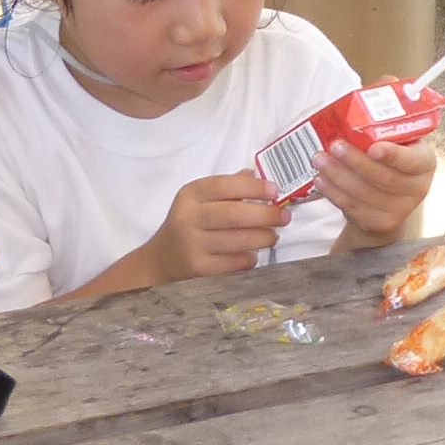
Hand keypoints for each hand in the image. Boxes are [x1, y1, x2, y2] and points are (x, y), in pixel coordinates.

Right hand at [141, 170, 284, 282]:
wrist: (160, 261)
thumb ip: (226, 188)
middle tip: (284, 217)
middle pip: (234, 214)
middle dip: (265, 215)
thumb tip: (255, 175)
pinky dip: (249, 258)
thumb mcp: (198, 201)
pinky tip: (254, 254)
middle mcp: (188, 218)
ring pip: (237, 240)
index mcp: (189, 195)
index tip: (275, 191)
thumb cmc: (187, 225)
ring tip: (273, 236)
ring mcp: (192, 245)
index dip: (253, 188)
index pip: (224, 185)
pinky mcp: (199, 269)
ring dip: (262, 237)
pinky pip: (233, 263)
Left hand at [316, 128, 439, 241]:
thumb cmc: (389, 163)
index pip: (413, 160)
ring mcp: (400, 210)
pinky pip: (354, 208)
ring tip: (319, 159)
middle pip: (385, 177)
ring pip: (365, 194)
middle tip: (335, 146)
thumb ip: (383, 134)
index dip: (393, 155)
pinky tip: (321, 179)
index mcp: (424, 162)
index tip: (373, 148)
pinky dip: (334, 193)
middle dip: (356, 161)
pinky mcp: (380, 224)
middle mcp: (418, 188)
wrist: (388, 202)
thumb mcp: (396, 145)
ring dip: (338, 175)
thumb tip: (349, 113)